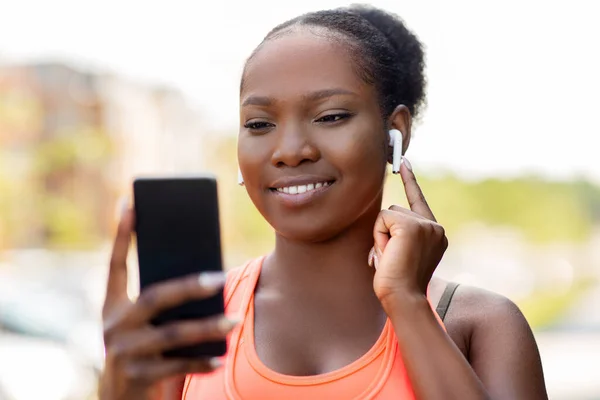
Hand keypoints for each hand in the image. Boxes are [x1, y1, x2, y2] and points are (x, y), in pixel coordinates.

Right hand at [99, 208, 237, 399]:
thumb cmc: (142, 350)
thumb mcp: (143, 325)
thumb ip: (163, 304)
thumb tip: (207, 278)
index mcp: (112, 306)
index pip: (116, 265)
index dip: (122, 235)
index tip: (131, 203)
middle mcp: (113, 326)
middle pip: (155, 298)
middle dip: (189, 286)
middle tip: (220, 278)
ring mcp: (123, 353)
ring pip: (172, 334)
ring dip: (207, 327)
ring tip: (234, 321)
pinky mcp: (137, 378)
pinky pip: (177, 365)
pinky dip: (202, 361)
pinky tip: (222, 357)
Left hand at [370, 158, 447, 304]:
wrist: (403, 298)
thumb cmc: (397, 283)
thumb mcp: (402, 254)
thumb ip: (399, 235)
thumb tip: (385, 221)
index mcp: (435, 233)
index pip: (419, 200)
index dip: (410, 180)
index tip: (403, 161)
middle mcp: (435, 227)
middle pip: (395, 210)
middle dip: (385, 233)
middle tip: (391, 258)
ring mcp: (426, 225)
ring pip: (387, 214)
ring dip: (381, 236)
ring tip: (390, 258)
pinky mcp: (412, 225)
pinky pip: (382, 219)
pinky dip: (379, 237)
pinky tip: (388, 254)